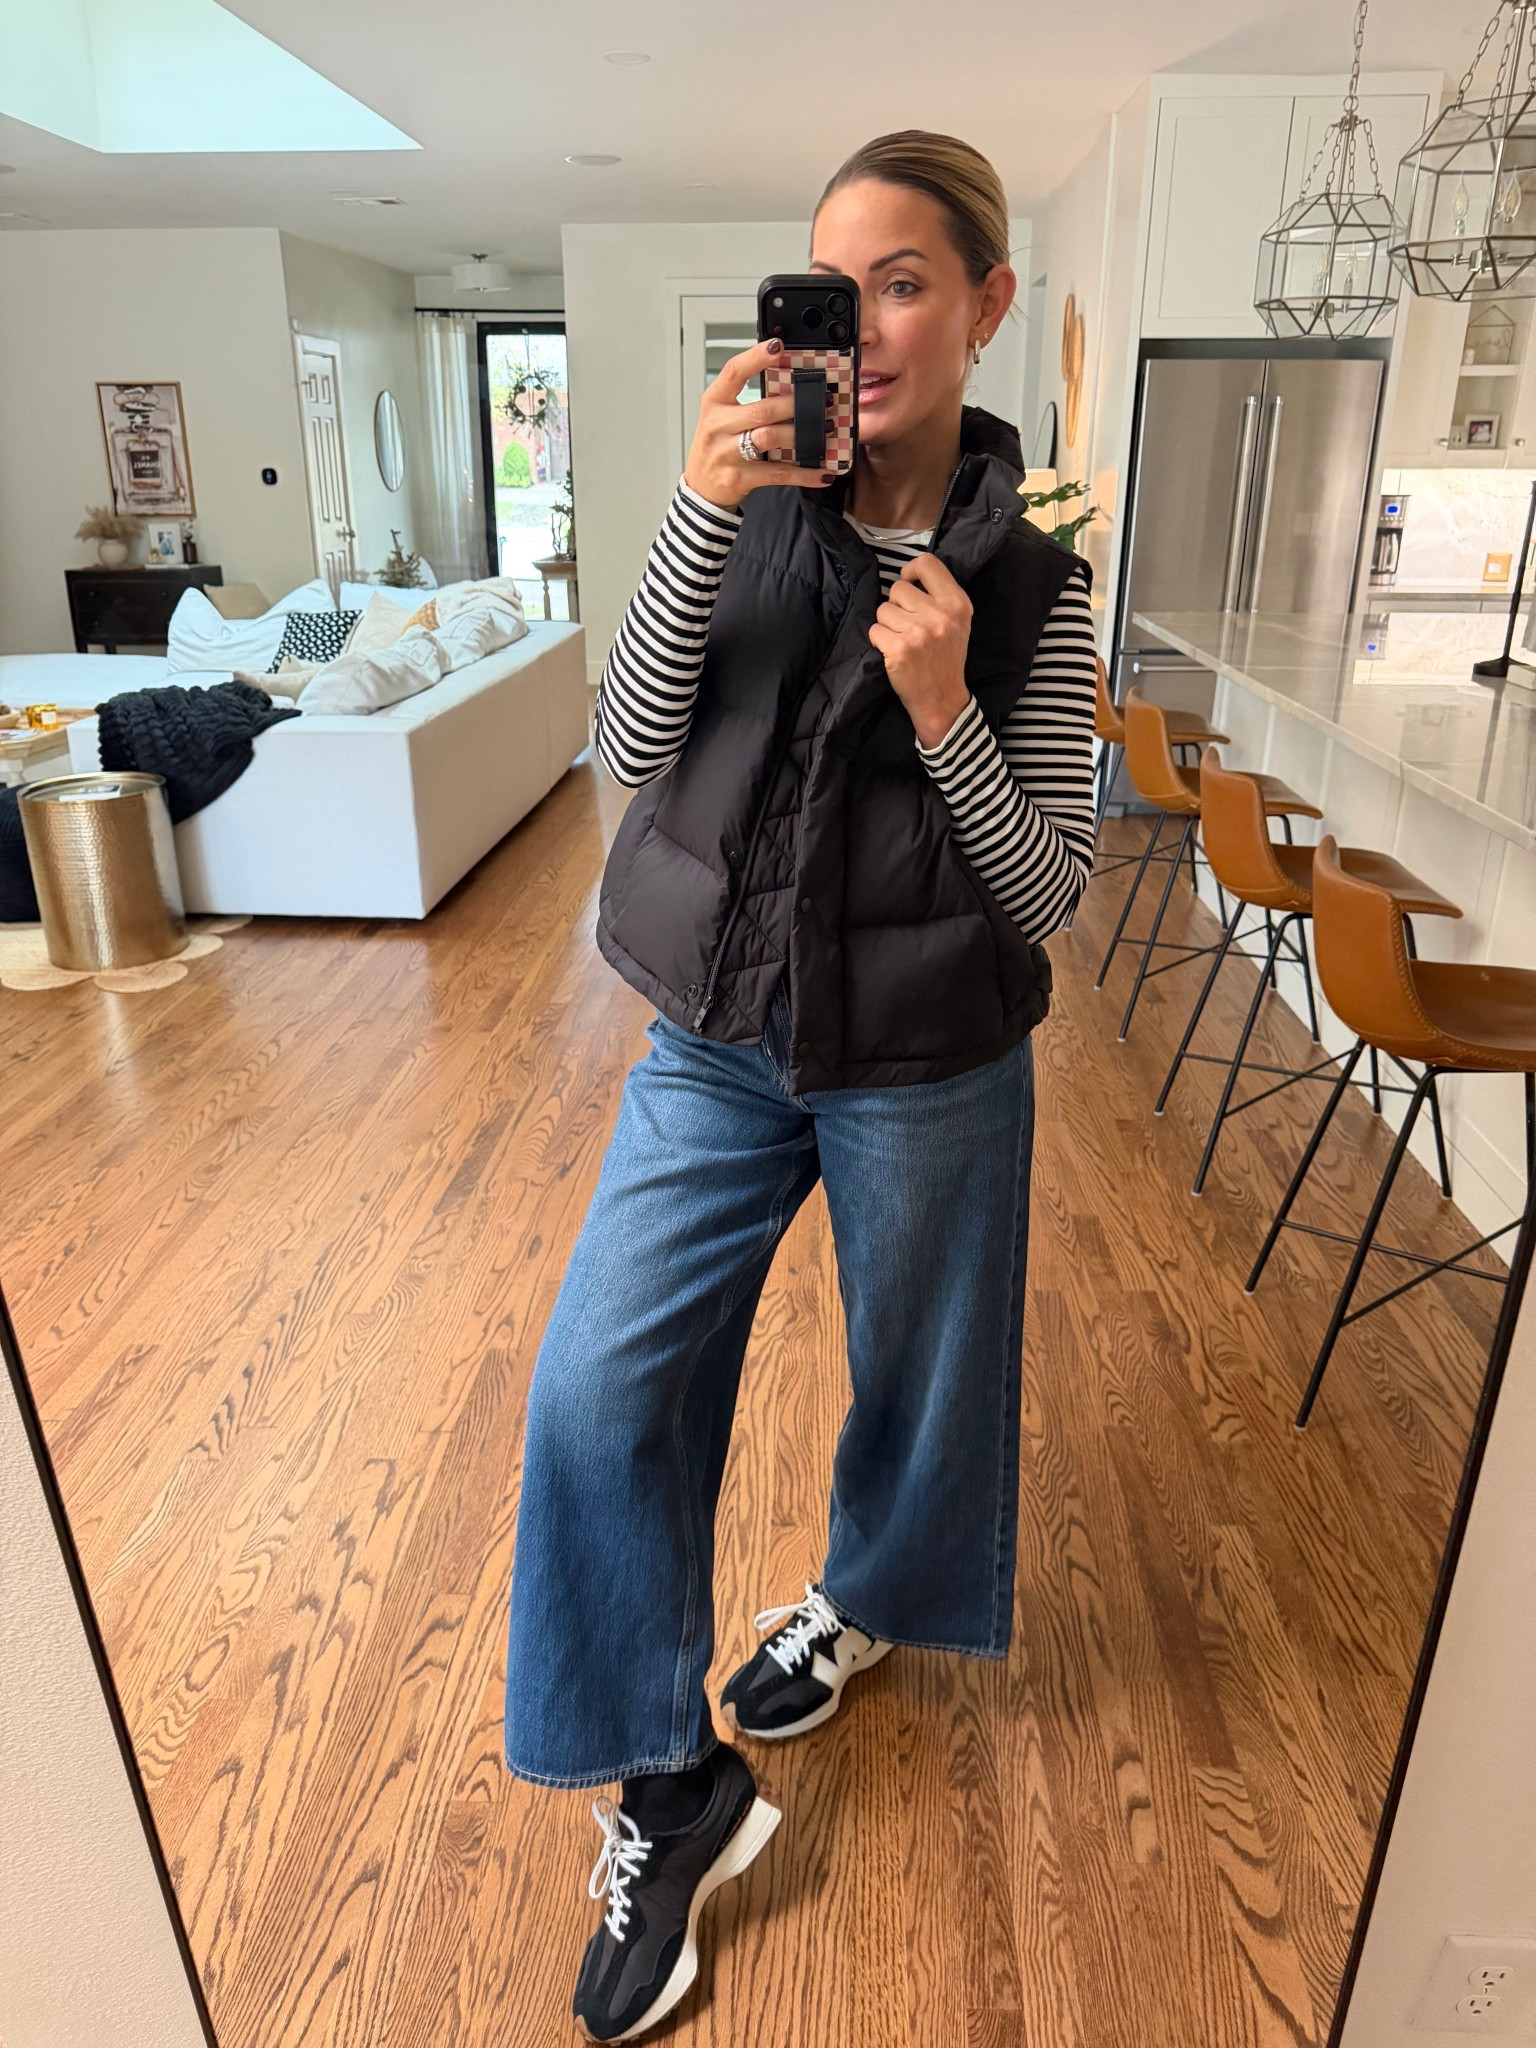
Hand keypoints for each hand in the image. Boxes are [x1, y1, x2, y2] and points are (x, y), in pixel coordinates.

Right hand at [683, 338, 837, 510]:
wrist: (701, 487)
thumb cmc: (717, 446)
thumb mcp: (722, 417)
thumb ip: (747, 400)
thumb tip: (789, 385)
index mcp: (714, 402)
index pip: (733, 372)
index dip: (755, 357)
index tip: (777, 345)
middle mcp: (718, 425)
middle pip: (761, 409)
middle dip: (795, 404)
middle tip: (822, 400)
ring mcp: (727, 453)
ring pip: (769, 438)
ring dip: (802, 434)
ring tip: (826, 430)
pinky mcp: (739, 478)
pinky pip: (777, 473)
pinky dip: (804, 474)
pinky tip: (822, 472)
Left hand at [867, 553, 972, 747]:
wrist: (941, 698)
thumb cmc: (946, 657)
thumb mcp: (957, 622)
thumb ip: (939, 596)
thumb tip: (908, 574)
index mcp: (957, 604)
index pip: (928, 564)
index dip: (910, 570)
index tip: (908, 582)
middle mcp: (940, 615)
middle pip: (898, 589)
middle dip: (897, 605)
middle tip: (908, 626)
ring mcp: (918, 632)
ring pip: (883, 610)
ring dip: (886, 624)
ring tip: (902, 640)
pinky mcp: (899, 649)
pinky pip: (874, 630)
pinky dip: (879, 641)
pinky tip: (893, 652)